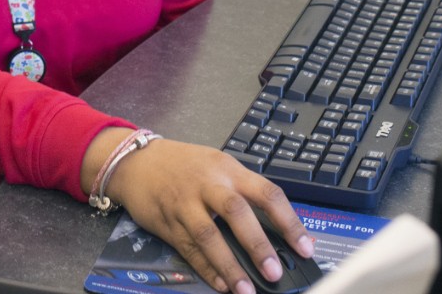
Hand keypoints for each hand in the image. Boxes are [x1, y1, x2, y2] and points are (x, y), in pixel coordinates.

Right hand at [99, 134, 314, 293]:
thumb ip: (245, 193)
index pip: (266, 193)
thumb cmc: (186, 165)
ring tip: (246, 289)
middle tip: (274, 272)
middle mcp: (208, 184)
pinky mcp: (167, 223)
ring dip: (229, 266)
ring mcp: (185, 204)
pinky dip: (206, 269)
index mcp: (229, 169)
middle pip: (236, 213)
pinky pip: (188, 249)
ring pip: (208, 236)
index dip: (288, 221)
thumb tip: (279, 230)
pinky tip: (221, 285)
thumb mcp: (218, 166)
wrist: (137, 160)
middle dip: (257, 245)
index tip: (304, 247)